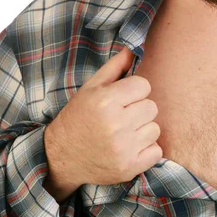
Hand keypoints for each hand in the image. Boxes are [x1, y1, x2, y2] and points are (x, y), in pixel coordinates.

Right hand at [46, 47, 162, 187]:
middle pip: (152, 107)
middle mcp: (115, 124)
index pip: (144, 85)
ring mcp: (123, 148)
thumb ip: (114, 68)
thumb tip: (134, 49)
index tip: (123, 98)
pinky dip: (146, 150)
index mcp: (105, 101)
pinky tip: (129, 148)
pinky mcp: (129, 167)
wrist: (60, 157)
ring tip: (124, 133)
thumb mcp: (90, 88)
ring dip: (143, 130)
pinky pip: (156, 151)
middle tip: (123, 117)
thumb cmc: (78, 118)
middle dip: (139, 109)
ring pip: (155, 128)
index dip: (135, 90)